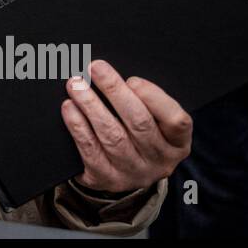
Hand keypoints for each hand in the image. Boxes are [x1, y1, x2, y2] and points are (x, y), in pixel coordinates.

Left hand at [61, 59, 191, 193]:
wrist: (122, 170)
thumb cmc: (139, 134)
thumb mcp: (155, 120)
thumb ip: (144, 100)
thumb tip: (115, 73)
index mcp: (177, 143)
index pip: (176, 120)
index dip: (154, 98)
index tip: (132, 79)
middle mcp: (159, 161)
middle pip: (139, 123)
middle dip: (114, 92)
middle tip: (95, 68)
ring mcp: (133, 172)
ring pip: (112, 136)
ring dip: (91, 106)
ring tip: (76, 85)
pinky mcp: (107, 178)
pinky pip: (91, 150)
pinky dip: (78, 126)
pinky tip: (69, 108)